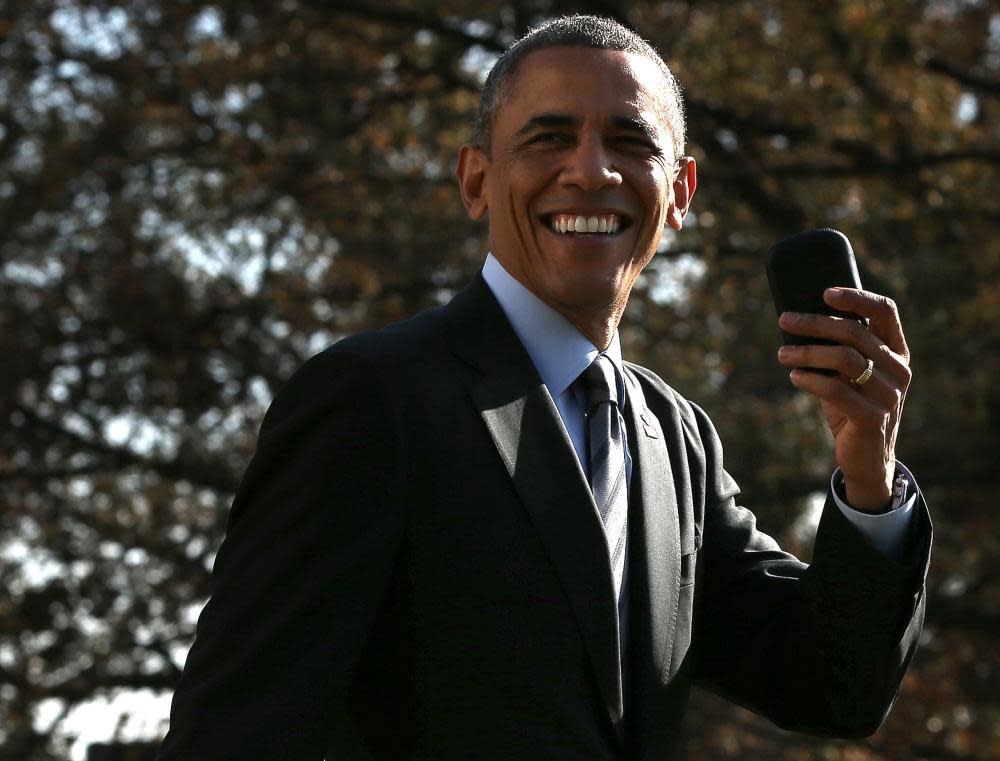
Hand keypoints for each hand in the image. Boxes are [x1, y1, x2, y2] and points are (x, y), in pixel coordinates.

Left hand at [776, 288, 911, 511]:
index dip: (857, 297)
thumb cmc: (851, 406)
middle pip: (855, 332)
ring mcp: (889, 395)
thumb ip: (837, 348)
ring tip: (782, 353)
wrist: (865, 458)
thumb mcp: (847, 374)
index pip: (885, 311)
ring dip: (807, 352)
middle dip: (814, 323)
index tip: (824, 292)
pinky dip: (810, 380)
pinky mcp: (873, 419)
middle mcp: (899, 370)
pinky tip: (794, 377)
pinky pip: (836, 390)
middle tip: (784, 320)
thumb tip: (796, 318)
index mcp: (896, 351)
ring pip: (844, 359)